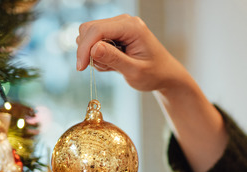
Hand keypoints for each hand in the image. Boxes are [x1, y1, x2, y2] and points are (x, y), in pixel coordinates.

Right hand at [77, 15, 227, 171]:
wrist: (165, 75)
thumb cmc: (154, 74)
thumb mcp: (135, 71)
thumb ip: (114, 59)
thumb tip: (93, 48)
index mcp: (131, 27)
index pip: (97, 30)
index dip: (84, 48)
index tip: (81, 68)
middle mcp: (123, 22)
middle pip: (89, 28)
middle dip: (87, 51)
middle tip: (101, 69)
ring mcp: (119, 26)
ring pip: (89, 35)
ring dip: (94, 55)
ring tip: (112, 67)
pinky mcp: (115, 34)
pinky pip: (95, 41)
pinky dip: (98, 55)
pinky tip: (113, 64)